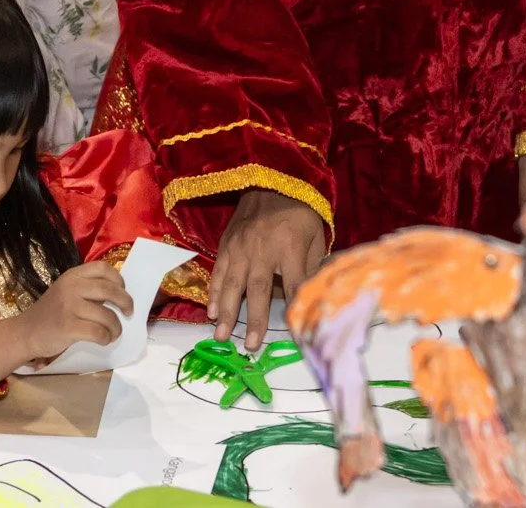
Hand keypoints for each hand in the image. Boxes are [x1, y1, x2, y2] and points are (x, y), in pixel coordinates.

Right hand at [0, 261, 133, 378]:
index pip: (102, 268)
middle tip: (129, 312)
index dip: (118, 279)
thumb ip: (87, 289)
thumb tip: (119, 295)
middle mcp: (71, 287)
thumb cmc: (51, 314)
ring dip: (116, 327)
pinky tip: (104, 340)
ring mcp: (69, 306)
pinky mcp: (68, 327)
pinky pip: (98, 332)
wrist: (26, 332)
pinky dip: (106, 338)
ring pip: (107, 315)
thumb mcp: (66, 292)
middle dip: (125, 302)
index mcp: (72, 276)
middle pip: (110, 290)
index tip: (123, 291)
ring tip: (114, 332)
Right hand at [209, 190, 327, 353]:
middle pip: (258, 290)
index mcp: (289, 246)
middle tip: (250, 345)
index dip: (295, 310)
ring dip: (226, 312)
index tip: (296, 334)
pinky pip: (218, 272)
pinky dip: (213, 293)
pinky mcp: (227, 244)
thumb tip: (314, 296)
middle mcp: (262, 249)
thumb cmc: (298, 211)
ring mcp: (241, 247)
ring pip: (231, 284)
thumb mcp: (315, 234)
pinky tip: (211, 311)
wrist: (271, 179)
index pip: (294, 285)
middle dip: (254, 319)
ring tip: (221, 336)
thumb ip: (312, 265)